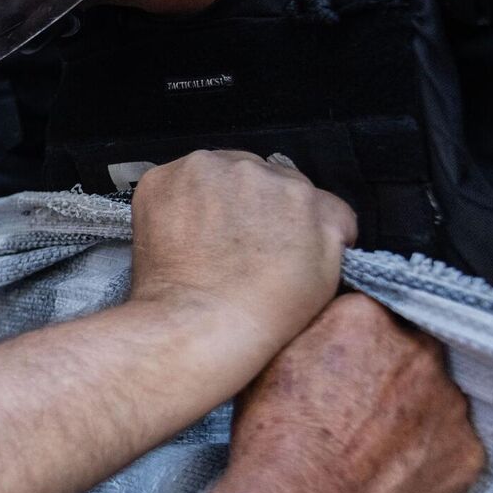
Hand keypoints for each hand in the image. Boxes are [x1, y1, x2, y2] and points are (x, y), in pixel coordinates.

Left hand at [128, 151, 356, 369]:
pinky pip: (174, 183)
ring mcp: (201, 171)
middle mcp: (250, 169)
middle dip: (248, 203)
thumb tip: (320, 207)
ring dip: (212, 197)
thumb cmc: (264, 308)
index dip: (281, 215)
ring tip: (206, 242)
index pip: (293, 188)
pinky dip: (176, 203)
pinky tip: (181, 236)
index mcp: (297, 189)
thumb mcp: (327, 268)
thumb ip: (332, 223)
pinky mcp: (160, 181)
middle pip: (252, 176)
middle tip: (236, 244)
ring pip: (213, 175)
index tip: (270, 237)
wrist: (201, 324)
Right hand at [226, 294, 483, 492]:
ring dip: (413, 412)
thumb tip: (318, 322)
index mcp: (363, 318)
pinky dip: (429, 455)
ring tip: (371, 447)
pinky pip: (452, 444)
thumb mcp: (267, 363)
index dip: (351, 340)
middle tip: (354, 406)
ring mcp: (451, 404)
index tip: (339, 363)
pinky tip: (392, 473)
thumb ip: (307, 331)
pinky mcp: (469, 454)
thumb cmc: (273, 443)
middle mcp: (418, 351)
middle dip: (388, 371)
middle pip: (409, 348)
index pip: (367, 312)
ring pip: (436, 397)